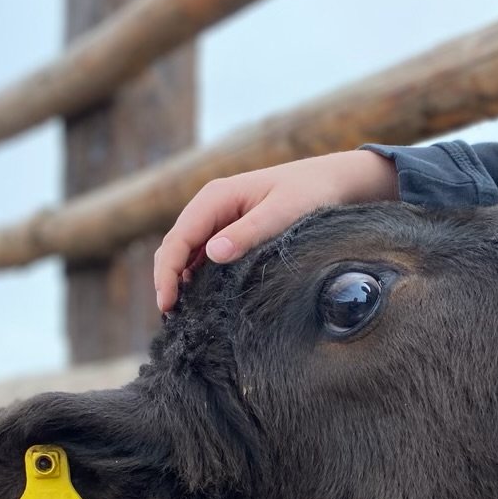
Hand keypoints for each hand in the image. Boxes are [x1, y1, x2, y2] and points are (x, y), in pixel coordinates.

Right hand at [153, 150, 397, 311]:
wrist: (330, 181)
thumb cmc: (308, 195)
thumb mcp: (281, 215)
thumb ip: (247, 233)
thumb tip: (212, 253)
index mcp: (216, 197)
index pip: (179, 238)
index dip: (167, 273)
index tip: (167, 304)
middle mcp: (210, 205)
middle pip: (175, 245)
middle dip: (167, 279)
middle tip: (170, 316)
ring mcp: (218, 218)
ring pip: (185, 252)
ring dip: (178, 279)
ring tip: (180, 313)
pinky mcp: (229, 230)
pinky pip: (202, 255)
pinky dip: (194, 276)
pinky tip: (198, 298)